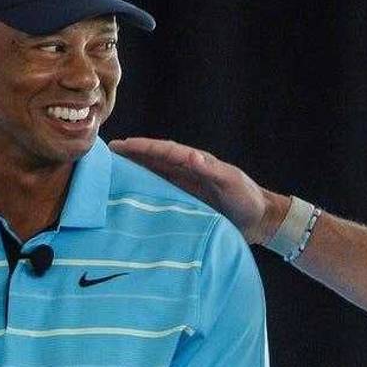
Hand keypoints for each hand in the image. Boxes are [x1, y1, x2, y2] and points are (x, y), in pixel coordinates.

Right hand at [110, 138, 288, 244]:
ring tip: (111, 170)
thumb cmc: (248, 200)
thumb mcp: (232, 183)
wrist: (260, 220)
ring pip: (155, 174)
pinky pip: (161, 191)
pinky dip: (145, 189)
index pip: (165, 151)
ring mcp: (186, 186)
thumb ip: (212, 170)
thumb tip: (191, 155)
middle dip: (132, 154)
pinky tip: (131, 194)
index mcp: (197, 163)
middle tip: (106, 154)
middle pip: (155, 159)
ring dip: (135, 170)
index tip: (122, 145)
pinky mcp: (186, 201)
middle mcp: (188, 171)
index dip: (143, 147)